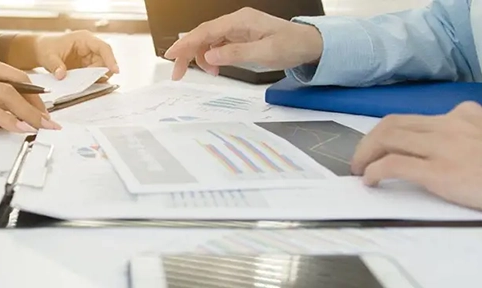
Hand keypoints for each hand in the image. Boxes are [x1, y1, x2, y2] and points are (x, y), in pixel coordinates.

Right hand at [0, 51, 60, 133]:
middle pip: (15, 85)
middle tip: (49, 123)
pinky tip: (17, 128)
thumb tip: (15, 113)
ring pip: (5, 95)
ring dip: (27, 114)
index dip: (35, 95)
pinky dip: (7, 119)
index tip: (46, 112)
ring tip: (39, 128)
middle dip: (36, 106)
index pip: (15, 76)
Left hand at [34, 30, 119, 79]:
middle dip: (100, 72)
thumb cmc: (46, 48)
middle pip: (105, 60)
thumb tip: (62, 75)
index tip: (115, 70)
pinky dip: (91, 80)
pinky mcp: (87, 65)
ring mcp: (89, 56)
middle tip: (90, 81)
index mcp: (84, 39)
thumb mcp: (48, 57)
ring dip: (95, 77)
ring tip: (83, 82)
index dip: (111, 59)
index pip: (103, 48)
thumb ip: (55, 66)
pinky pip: (94, 74)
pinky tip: (83, 83)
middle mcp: (90, 46)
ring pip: (101, 68)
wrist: (41, 50)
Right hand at [164, 7, 323, 79]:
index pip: (206, 31)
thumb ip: (235, 54)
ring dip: (201, 57)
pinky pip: (217, 44)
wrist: (309, 44)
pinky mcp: (239, 36)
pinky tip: (214, 67)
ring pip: (208, 40)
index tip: (171, 56)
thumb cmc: (292, 45)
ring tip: (209, 73)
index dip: (186, 44)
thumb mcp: (265, 54)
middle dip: (187, 53)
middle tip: (178, 73)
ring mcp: (237, 28)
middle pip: (202, 35)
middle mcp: (236, 21)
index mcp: (241, 21)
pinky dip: (211, 56)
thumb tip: (209, 55)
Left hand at [352, 102, 481, 217]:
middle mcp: (450, 124)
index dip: (388, 133)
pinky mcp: (439, 172)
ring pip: (387, 138)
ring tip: (360, 169)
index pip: (413, 119)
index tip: (379, 147)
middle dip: (369, 141)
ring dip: (365, 154)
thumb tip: (438, 146)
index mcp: (464, 114)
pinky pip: (393, 165)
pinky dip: (374, 171)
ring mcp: (443, 147)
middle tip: (360, 159)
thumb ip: (465, 135)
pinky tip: (370, 180)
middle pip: (393, 124)